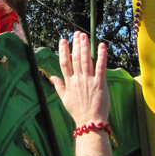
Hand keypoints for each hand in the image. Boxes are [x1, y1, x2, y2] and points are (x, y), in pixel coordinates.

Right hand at [50, 34, 111, 155]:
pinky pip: (101, 66)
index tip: (63, 40)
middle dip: (76, 44)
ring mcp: (89, 80)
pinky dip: (102, 55)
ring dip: (85, 47)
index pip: (64, 63)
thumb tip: (52, 76)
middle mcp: (78, 79)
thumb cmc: (77, 112)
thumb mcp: (64, 99)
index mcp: (69, 82)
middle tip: (77, 33)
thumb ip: (59, 86)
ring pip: (86, 60)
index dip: (63, 51)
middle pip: (76, 58)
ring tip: (84, 36)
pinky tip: (102, 46)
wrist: (90, 121)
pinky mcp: (100, 83)